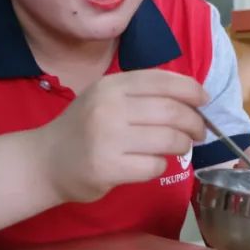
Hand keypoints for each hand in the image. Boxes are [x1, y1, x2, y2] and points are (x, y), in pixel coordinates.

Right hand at [35, 69, 207, 203]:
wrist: (45, 161)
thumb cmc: (83, 127)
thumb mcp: (106, 98)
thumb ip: (141, 94)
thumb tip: (191, 98)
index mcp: (112, 86)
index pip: (163, 80)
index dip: (191, 89)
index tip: (204, 100)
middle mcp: (110, 108)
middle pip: (172, 111)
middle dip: (194, 122)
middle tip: (199, 132)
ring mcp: (108, 139)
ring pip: (168, 139)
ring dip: (182, 145)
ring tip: (180, 147)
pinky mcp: (108, 168)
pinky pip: (154, 166)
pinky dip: (160, 166)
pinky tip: (151, 164)